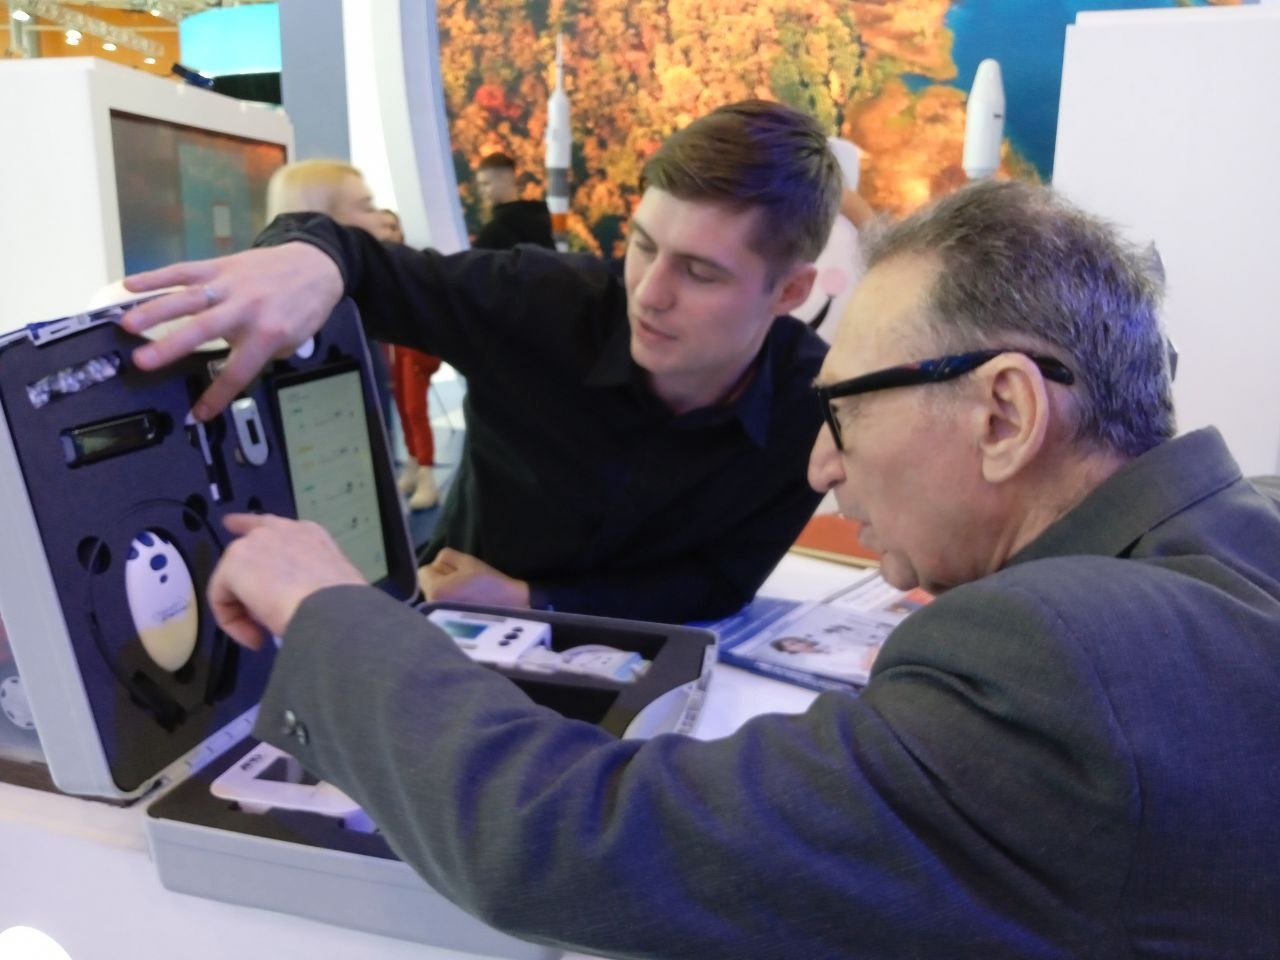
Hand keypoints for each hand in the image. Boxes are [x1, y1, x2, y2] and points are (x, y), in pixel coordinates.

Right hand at [121, 242, 343, 419]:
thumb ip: (264, 354)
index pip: (237, 371)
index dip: (217, 396)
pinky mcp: (219, 266)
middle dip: (171, 347)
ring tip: (126, 325)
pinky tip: (128, 285)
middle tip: (142, 362)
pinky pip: (184, 270)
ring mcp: (229, 285)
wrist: (315, 263)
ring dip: (154, 310)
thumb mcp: (296, 340)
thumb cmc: (305, 306)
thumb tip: (232, 365)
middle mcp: (245, 309)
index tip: (198, 414)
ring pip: (187, 298)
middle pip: (203, 330)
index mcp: (268, 333)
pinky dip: (155, 276)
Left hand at [209, 513, 366, 649]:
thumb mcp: (330, 583)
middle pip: (243, 546)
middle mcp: (280, 530)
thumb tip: (293, 602)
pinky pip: (221, 599)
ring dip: (244, 608)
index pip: (272, 525)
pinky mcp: (234, 565)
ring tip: (262, 633)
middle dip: (241, 579)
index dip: (248, 525)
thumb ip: (308, 580)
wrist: (333, 610)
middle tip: (252, 613)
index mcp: (310, 534)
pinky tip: (254, 637)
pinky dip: (233, 622)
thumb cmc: (343, 603)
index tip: (230, 523)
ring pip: (233, 578)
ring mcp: (254, 543)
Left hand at [419, 548, 530, 608]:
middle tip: (464, 585)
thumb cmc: (490, 584)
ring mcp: (437, 619)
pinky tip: (466, 608)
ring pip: (434, 597)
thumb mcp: (468, 561)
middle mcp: (431, 607)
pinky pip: (440, 609)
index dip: (441, 567)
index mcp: (436, 590)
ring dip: (445, 594)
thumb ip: (446, 556)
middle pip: (428, 585)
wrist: (511, 612)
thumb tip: (436, 563)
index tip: (458, 573)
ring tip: (467, 597)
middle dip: (441, 581)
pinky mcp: (445, 627)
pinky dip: (448, 606)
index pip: (423, 571)